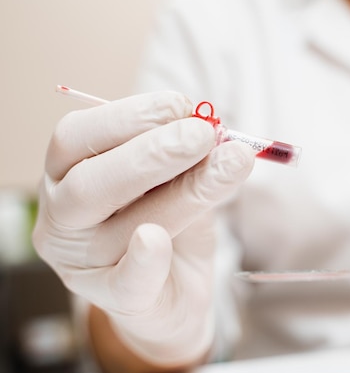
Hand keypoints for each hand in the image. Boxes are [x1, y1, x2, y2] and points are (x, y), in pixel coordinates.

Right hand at [32, 92, 254, 365]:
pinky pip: (126, 282)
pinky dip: (145, 259)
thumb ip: (187, 158)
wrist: (172, 288)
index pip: (76, 137)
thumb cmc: (166, 218)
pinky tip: (156, 239)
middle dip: (153, 153)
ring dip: (183, 192)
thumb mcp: (176, 178)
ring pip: (122, 226)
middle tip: (203, 134)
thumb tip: (219, 132)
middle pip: (91, 183)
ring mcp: (83, 264)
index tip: (181, 105)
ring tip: (230, 165)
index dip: (129, 116)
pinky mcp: (116, 301)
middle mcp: (63, 217)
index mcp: (66, 174)